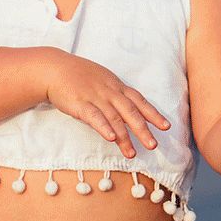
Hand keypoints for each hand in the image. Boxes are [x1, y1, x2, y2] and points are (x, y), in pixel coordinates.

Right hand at [44, 51, 170, 157]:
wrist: (55, 68)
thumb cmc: (79, 75)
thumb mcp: (102, 79)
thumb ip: (115, 94)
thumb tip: (129, 110)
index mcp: (116, 86)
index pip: (139, 100)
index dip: (153, 114)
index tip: (166, 126)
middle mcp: (109, 92)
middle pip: (130, 111)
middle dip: (142, 129)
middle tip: (153, 145)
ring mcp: (95, 97)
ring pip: (114, 118)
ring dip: (124, 136)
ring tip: (131, 153)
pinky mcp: (79, 104)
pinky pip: (94, 116)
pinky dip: (103, 127)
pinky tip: (110, 138)